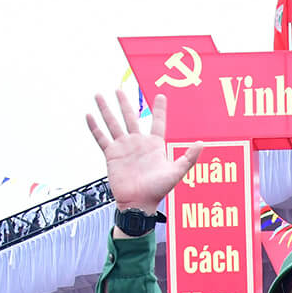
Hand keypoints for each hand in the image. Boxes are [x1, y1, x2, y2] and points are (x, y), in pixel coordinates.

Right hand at [87, 92, 200, 212]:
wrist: (139, 203)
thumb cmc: (158, 190)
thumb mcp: (177, 172)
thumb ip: (189, 157)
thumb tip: (202, 143)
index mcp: (154, 145)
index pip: (157, 122)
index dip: (159, 109)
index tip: (160, 96)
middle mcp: (138, 143)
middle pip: (130, 117)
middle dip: (124, 103)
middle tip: (119, 89)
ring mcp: (124, 147)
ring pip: (113, 123)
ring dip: (106, 109)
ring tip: (99, 95)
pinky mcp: (111, 154)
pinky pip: (101, 137)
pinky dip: (94, 127)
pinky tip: (89, 115)